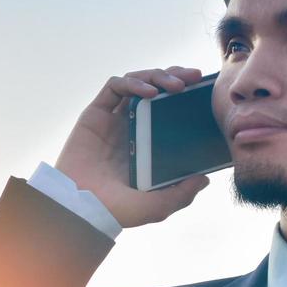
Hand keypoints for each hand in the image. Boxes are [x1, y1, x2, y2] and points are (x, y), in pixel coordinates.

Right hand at [54, 67, 211, 228]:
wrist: (80, 208)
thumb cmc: (115, 210)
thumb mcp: (157, 206)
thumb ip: (182, 194)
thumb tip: (205, 179)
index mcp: (146, 145)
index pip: (170, 111)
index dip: (187, 99)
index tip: (205, 94)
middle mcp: (131, 127)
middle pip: (157, 90)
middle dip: (177, 77)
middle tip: (195, 78)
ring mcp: (113, 119)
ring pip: (138, 82)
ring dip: (158, 76)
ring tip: (177, 85)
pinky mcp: (95, 113)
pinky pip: (115, 86)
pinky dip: (133, 82)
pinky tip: (149, 92)